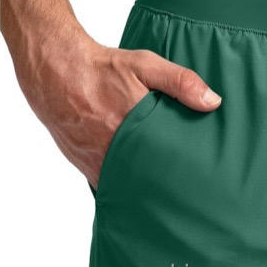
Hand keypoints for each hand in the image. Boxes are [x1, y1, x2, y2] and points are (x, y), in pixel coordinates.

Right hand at [15, 28, 220, 186]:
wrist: (53, 69)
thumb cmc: (102, 68)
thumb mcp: (145, 65)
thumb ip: (181, 82)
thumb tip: (213, 102)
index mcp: (131, 128)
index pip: (164, 165)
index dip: (181, 176)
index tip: (198, 184)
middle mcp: (111, 150)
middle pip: (146, 181)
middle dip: (165, 189)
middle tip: (187, 198)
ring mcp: (96, 161)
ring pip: (126, 186)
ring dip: (143, 191)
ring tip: (166, 201)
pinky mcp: (84, 165)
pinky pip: (108, 183)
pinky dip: (122, 186)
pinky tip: (138, 192)